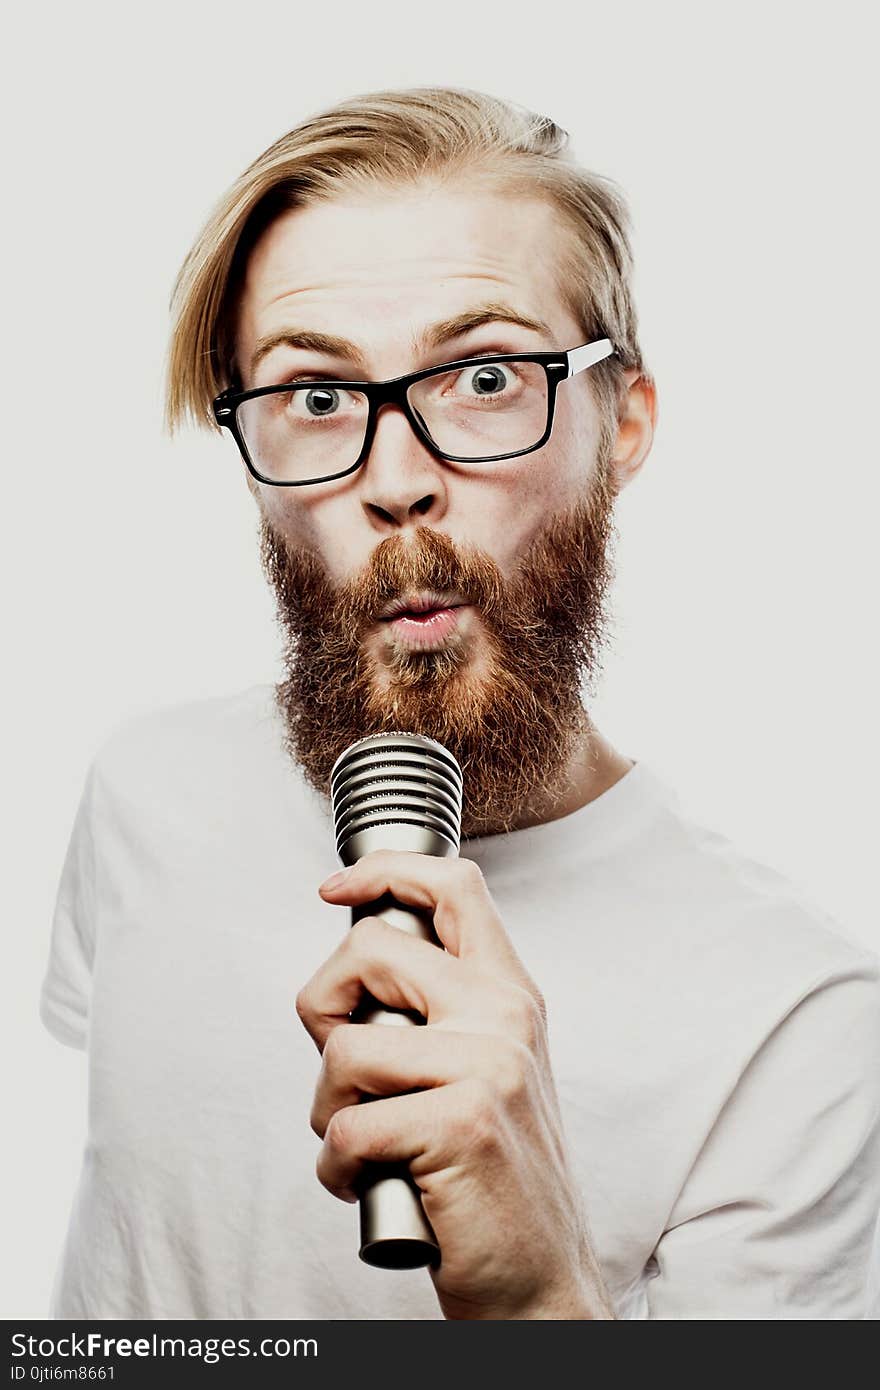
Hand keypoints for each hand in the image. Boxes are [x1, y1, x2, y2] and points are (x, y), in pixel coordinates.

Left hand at [296, 850, 615, 1319]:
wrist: (541, 1282)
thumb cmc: (493, 1178)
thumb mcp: (489, 1072)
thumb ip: (440, 1014)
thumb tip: (353, 979)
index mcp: (511, 995)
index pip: (454, 887)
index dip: (385, 872)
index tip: (336, 890)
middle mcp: (505, 1016)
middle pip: (371, 949)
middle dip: (323, 1004)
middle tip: (339, 1065)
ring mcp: (488, 1066)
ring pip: (345, 1049)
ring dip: (328, 1109)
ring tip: (365, 1145)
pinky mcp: (461, 1123)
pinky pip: (345, 1126)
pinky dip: (337, 1169)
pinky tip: (371, 1184)